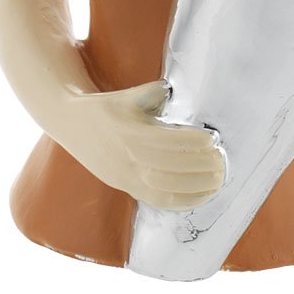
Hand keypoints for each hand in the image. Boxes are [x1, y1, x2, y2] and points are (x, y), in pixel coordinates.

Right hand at [51, 79, 225, 210]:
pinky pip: (155, 201)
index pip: (164, 142)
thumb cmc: (107, 106)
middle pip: (166, 170)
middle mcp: (124, 159)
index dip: (190, 142)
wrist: (71, 124)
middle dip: (198, 168)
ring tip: (217, 180)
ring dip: (193, 188)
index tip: (213, 138)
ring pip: (162, 190)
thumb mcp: (129, 95)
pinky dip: (180, 201)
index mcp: (127, 133)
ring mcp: (123, 177)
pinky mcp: (124, 187)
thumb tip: (174, 92)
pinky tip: (200, 196)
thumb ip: (153, 93)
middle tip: (222, 162)